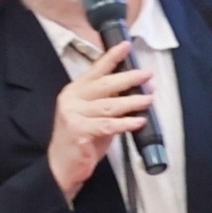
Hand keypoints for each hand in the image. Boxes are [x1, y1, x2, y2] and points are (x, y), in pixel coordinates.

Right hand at [48, 41, 152, 197]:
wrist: (61, 167)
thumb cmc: (81, 141)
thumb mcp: (94, 116)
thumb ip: (109, 103)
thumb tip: (137, 91)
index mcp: (74, 91)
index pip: (95, 69)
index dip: (112, 56)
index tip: (127, 45)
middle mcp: (72, 99)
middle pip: (105, 84)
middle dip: (129, 78)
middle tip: (147, 75)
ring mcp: (74, 115)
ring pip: (109, 105)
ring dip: (132, 101)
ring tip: (149, 99)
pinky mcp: (79, 131)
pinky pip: (108, 125)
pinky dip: (126, 123)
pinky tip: (139, 121)